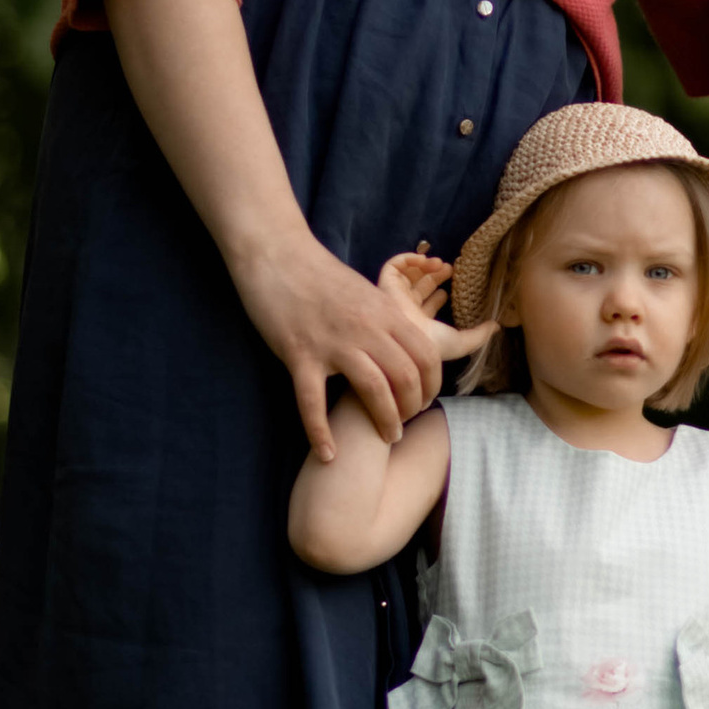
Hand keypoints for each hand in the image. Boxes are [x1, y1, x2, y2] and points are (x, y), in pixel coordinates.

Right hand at [242, 233, 451, 459]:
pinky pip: (312, 402)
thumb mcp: (365, 291)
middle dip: (412, 408)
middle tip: (404, 425)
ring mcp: (332, 342)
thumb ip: (386, 319)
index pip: (425, 355)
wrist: (276, 254)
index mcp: (384, 311)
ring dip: (385, 420)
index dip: (432, 385)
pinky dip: (321, 433)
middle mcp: (365, 328)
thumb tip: (404, 344)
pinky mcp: (299, 354)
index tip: (424, 401)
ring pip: (373, 389)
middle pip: (406, 376)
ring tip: (387, 439)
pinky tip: (328, 454)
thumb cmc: (319, 274)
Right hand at [377, 245, 487, 351]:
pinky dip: (408, 259)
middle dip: (435, 276)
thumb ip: (479, 335)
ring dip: (424, 266)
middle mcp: (407, 309)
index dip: (441, 294)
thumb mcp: (461, 342)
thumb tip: (497, 326)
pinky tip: (424, 260)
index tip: (455, 286)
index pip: (429, 305)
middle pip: (420, 287)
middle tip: (450, 268)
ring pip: (408, 275)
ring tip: (440, 263)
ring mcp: (396, 297)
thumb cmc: (431, 344)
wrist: (406, 340)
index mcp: (420, 323)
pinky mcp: (386, 284)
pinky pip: (394, 267)